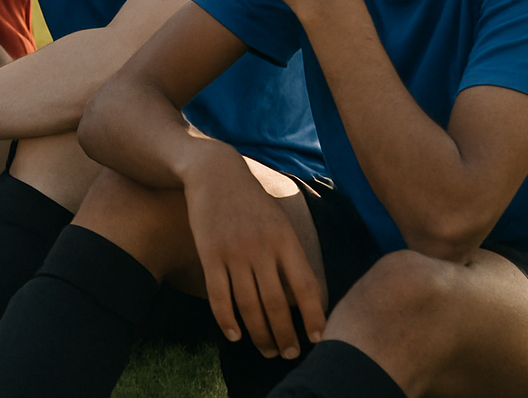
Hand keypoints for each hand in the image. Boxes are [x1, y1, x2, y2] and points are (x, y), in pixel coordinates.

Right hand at [184, 148, 324, 359]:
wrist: (214, 172)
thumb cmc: (251, 200)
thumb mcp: (279, 221)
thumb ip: (289, 254)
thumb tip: (300, 297)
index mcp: (285, 239)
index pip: (305, 287)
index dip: (313, 317)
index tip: (318, 340)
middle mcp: (261, 247)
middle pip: (276, 304)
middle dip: (285, 335)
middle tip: (289, 355)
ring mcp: (233, 251)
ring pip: (248, 305)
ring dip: (259, 334)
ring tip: (267, 350)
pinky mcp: (209, 253)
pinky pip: (218, 295)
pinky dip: (226, 320)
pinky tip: (234, 335)